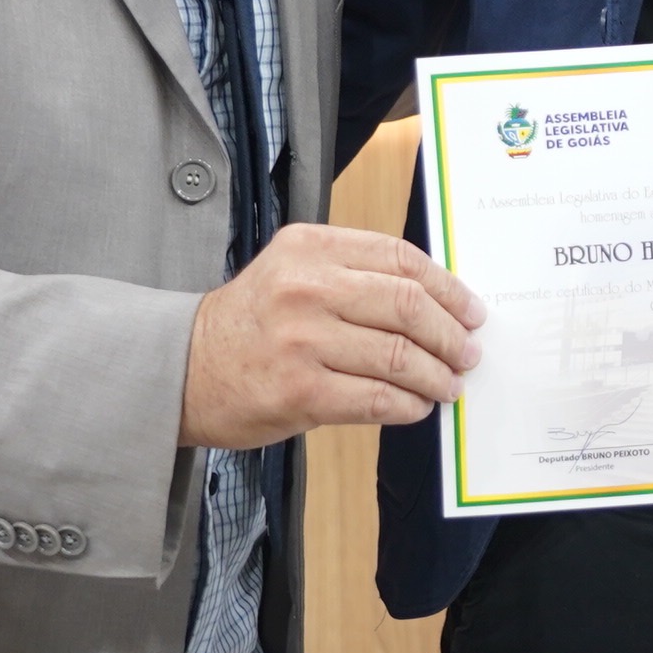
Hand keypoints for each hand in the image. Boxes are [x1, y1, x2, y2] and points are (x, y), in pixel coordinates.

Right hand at [180, 224, 485, 446]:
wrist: (182, 368)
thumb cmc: (250, 322)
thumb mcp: (294, 272)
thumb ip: (355, 274)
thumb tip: (437, 302)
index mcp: (310, 247)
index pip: (401, 259)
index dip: (448, 288)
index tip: (470, 311)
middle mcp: (306, 287)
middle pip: (407, 305)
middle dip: (450, 334)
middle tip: (467, 352)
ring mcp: (302, 340)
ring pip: (398, 355)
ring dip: (435, 374)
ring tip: (448, 384)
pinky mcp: (299, 391)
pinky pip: (376, 398)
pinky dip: (407, 404)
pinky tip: (415, 405)